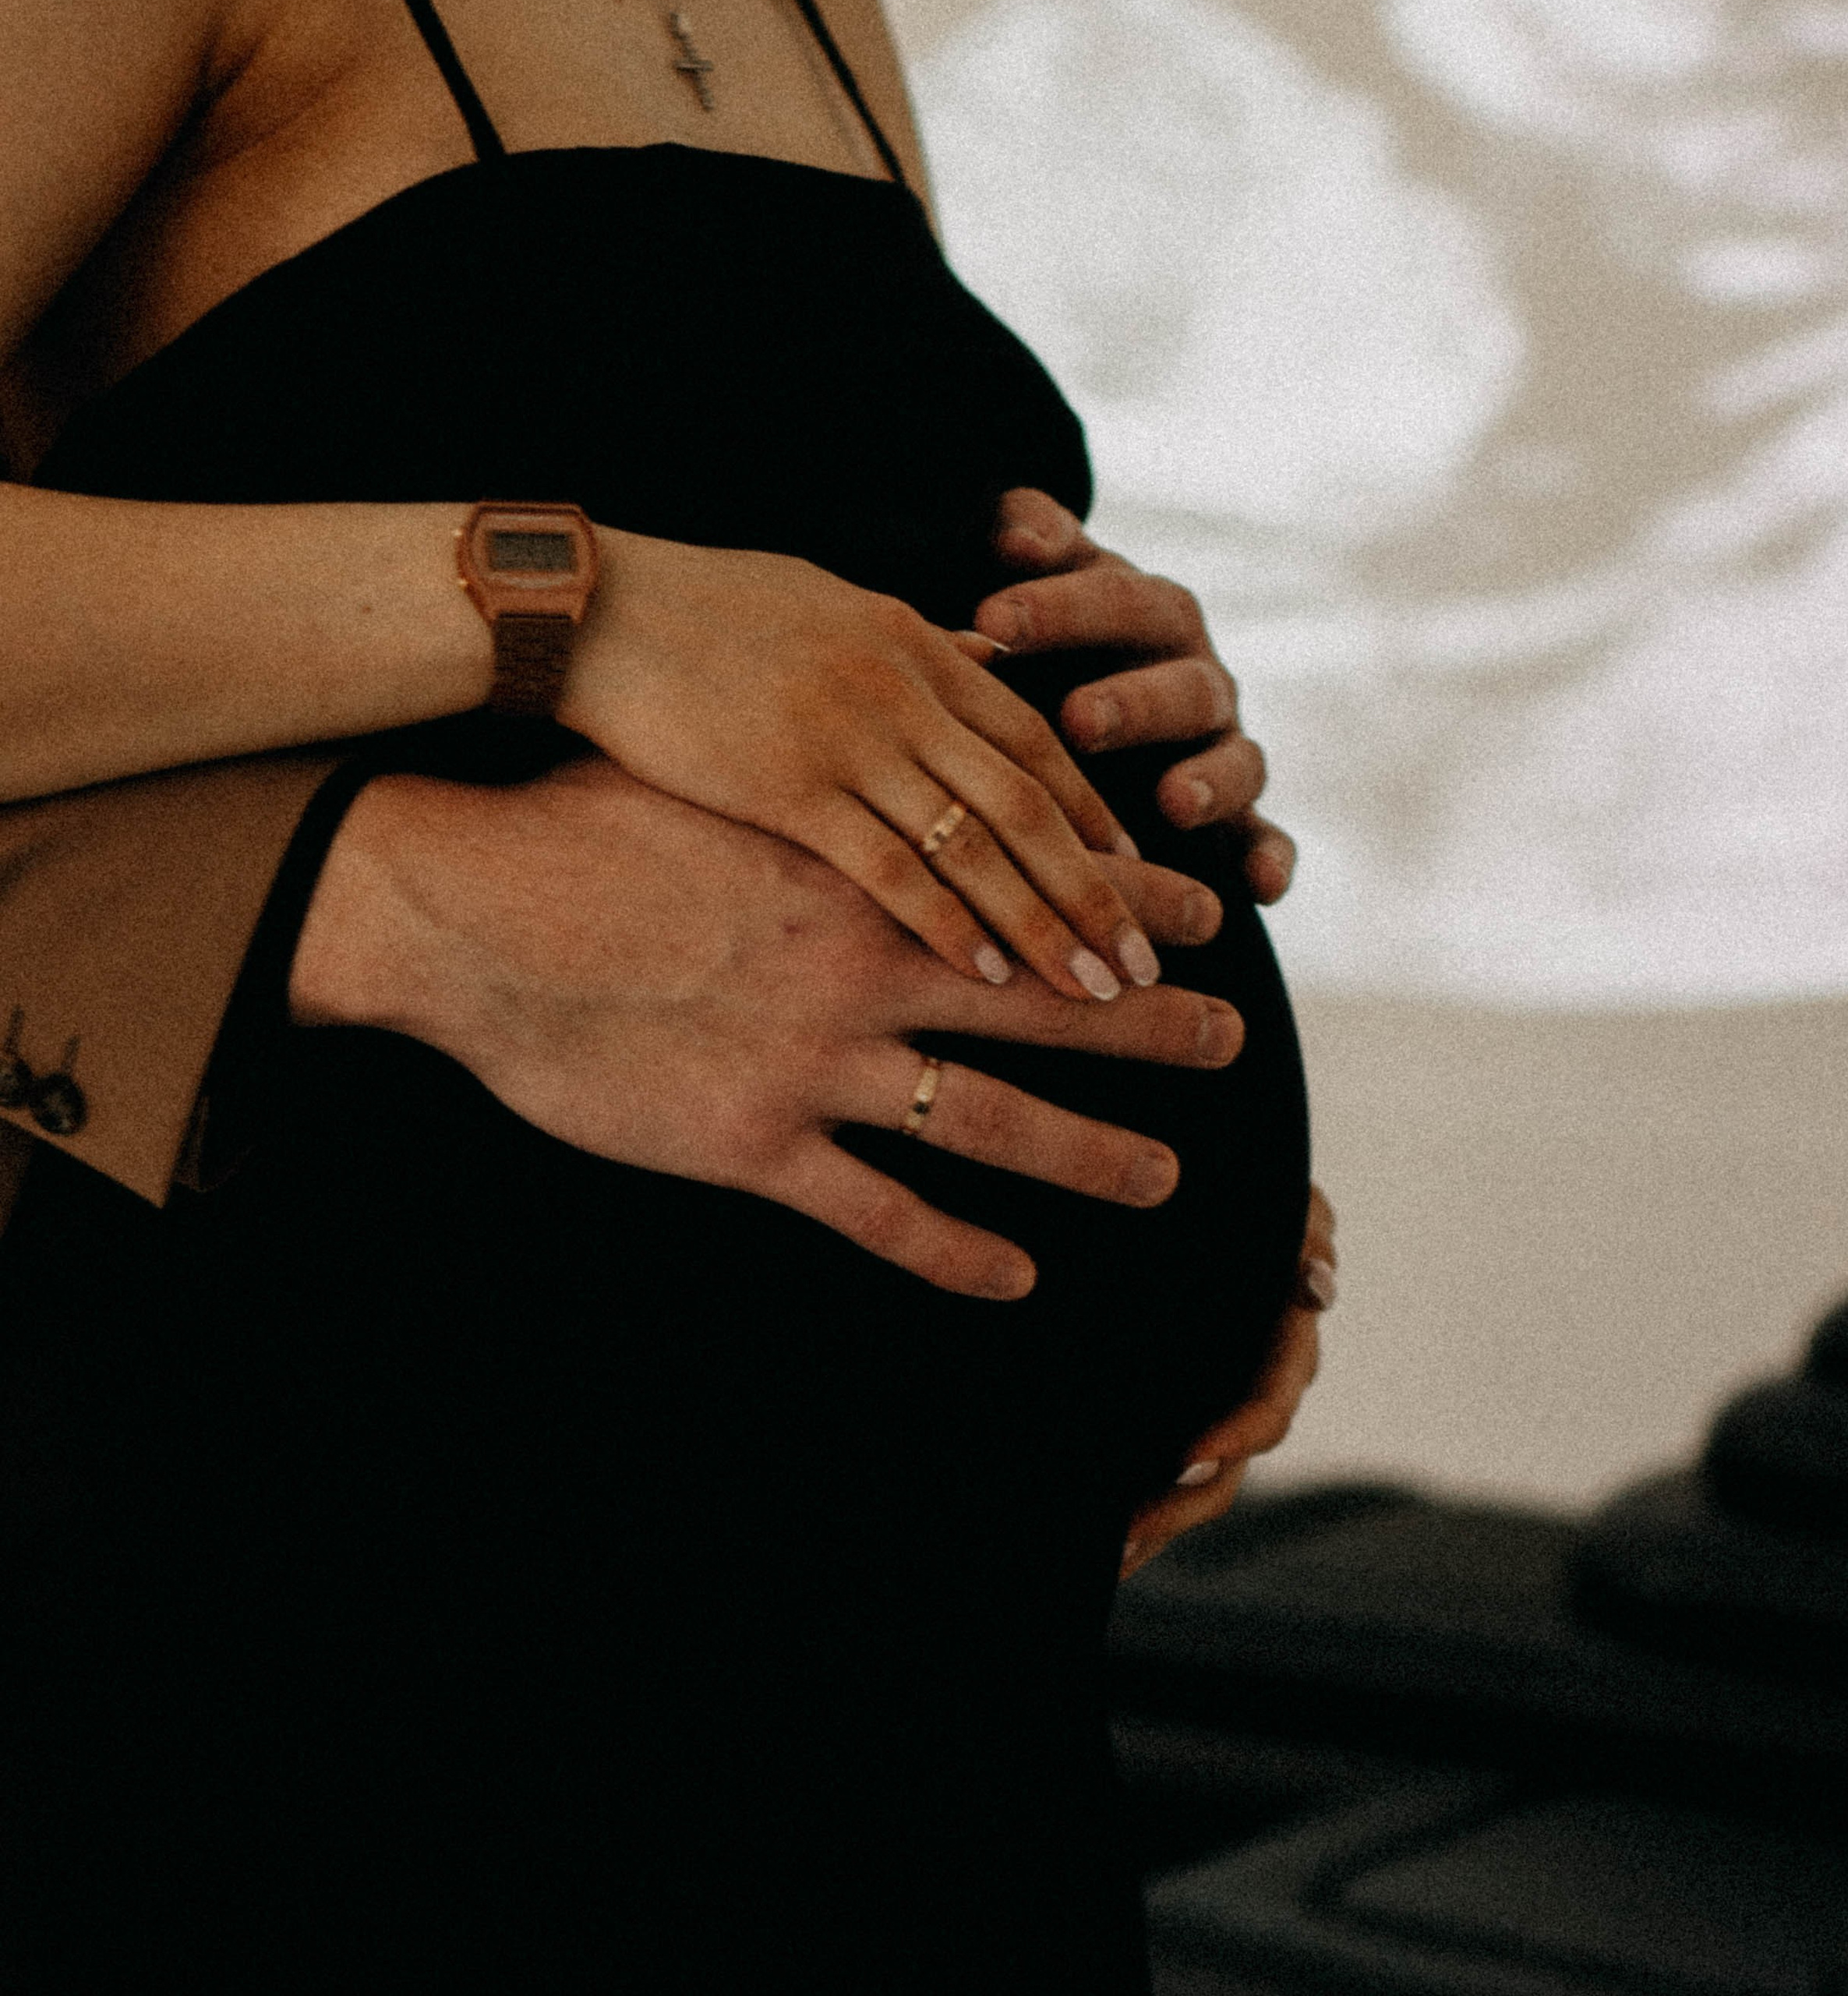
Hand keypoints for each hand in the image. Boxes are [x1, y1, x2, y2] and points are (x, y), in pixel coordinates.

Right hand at [291, 754, 1241, 1302]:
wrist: (469, 910)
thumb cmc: (586, 822)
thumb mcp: (724, 773)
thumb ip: (824, 768)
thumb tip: (897, 717)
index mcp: (864, 872)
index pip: (1032, 884)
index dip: (1127, 899)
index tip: (1207, 908)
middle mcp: (863, 971)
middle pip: (1044, 1001)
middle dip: (1147, 1020)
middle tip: (1230, 1036)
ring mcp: (814, 1066)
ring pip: (990, 1122)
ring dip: (1089, 1151)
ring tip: (1166, 1172)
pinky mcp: (751, 1144)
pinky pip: (879, 1214)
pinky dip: (955, 1252)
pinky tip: (1017, 1278)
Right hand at [561, 528, 1169, 1007]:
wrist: (588, 609)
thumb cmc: (693, 611)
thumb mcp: (826, 603)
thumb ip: (915, 642)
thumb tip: (990, 651)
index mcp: (911, 644)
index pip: (1030, 739)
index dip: (1090, 813)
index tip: (1140, 875)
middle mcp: (900, 690)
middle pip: (1027, 803)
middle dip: (1097, 890)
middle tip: (1151, 962)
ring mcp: (850, 740)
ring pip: (978, 845)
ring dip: (1047, 924)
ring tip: (1100, 993)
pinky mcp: (789, 790)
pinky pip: (893, 870)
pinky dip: (951, 923)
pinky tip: (993, 973)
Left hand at [969, 490, 1297, 906]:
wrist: (1083, 690)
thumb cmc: (1041, 633)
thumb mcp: (1029, 579)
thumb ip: (1025, 538)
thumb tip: (1016, 528)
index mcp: (1147, 611)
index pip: (1112, 598)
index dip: (1056, 608)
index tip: (990, 620)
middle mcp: (1195, 676)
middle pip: (1180, 682)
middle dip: (1132, 702)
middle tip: (1075, 719)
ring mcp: (1221, 747)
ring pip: (1235, 758)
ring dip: (1210, 780)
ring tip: (1173, 803)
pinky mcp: (1238, 816)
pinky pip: (1265, 836)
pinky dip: (1271, 858)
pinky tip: (1261, 887)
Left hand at [1117, 1187, 1336, 1578]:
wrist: (1213, 1196)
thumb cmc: (1256, 1194)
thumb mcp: (1285, 1203)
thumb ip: (1306, 1232)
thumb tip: (1315, 1285)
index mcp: (1283, 1343)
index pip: (1267, 1406)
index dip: (1232, 1437)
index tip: (1186, 1459)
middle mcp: (1258, 1387)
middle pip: (1228, 1468)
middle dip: (1180, 1503)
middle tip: (1126, 1530)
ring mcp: (1220, 1405)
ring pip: (1200, 1486)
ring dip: (1159, 1524)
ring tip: (1108, 1557)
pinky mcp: (1181, 1411)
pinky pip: (1167, 1476)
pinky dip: (1144, 1515)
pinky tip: (1103, 1550)